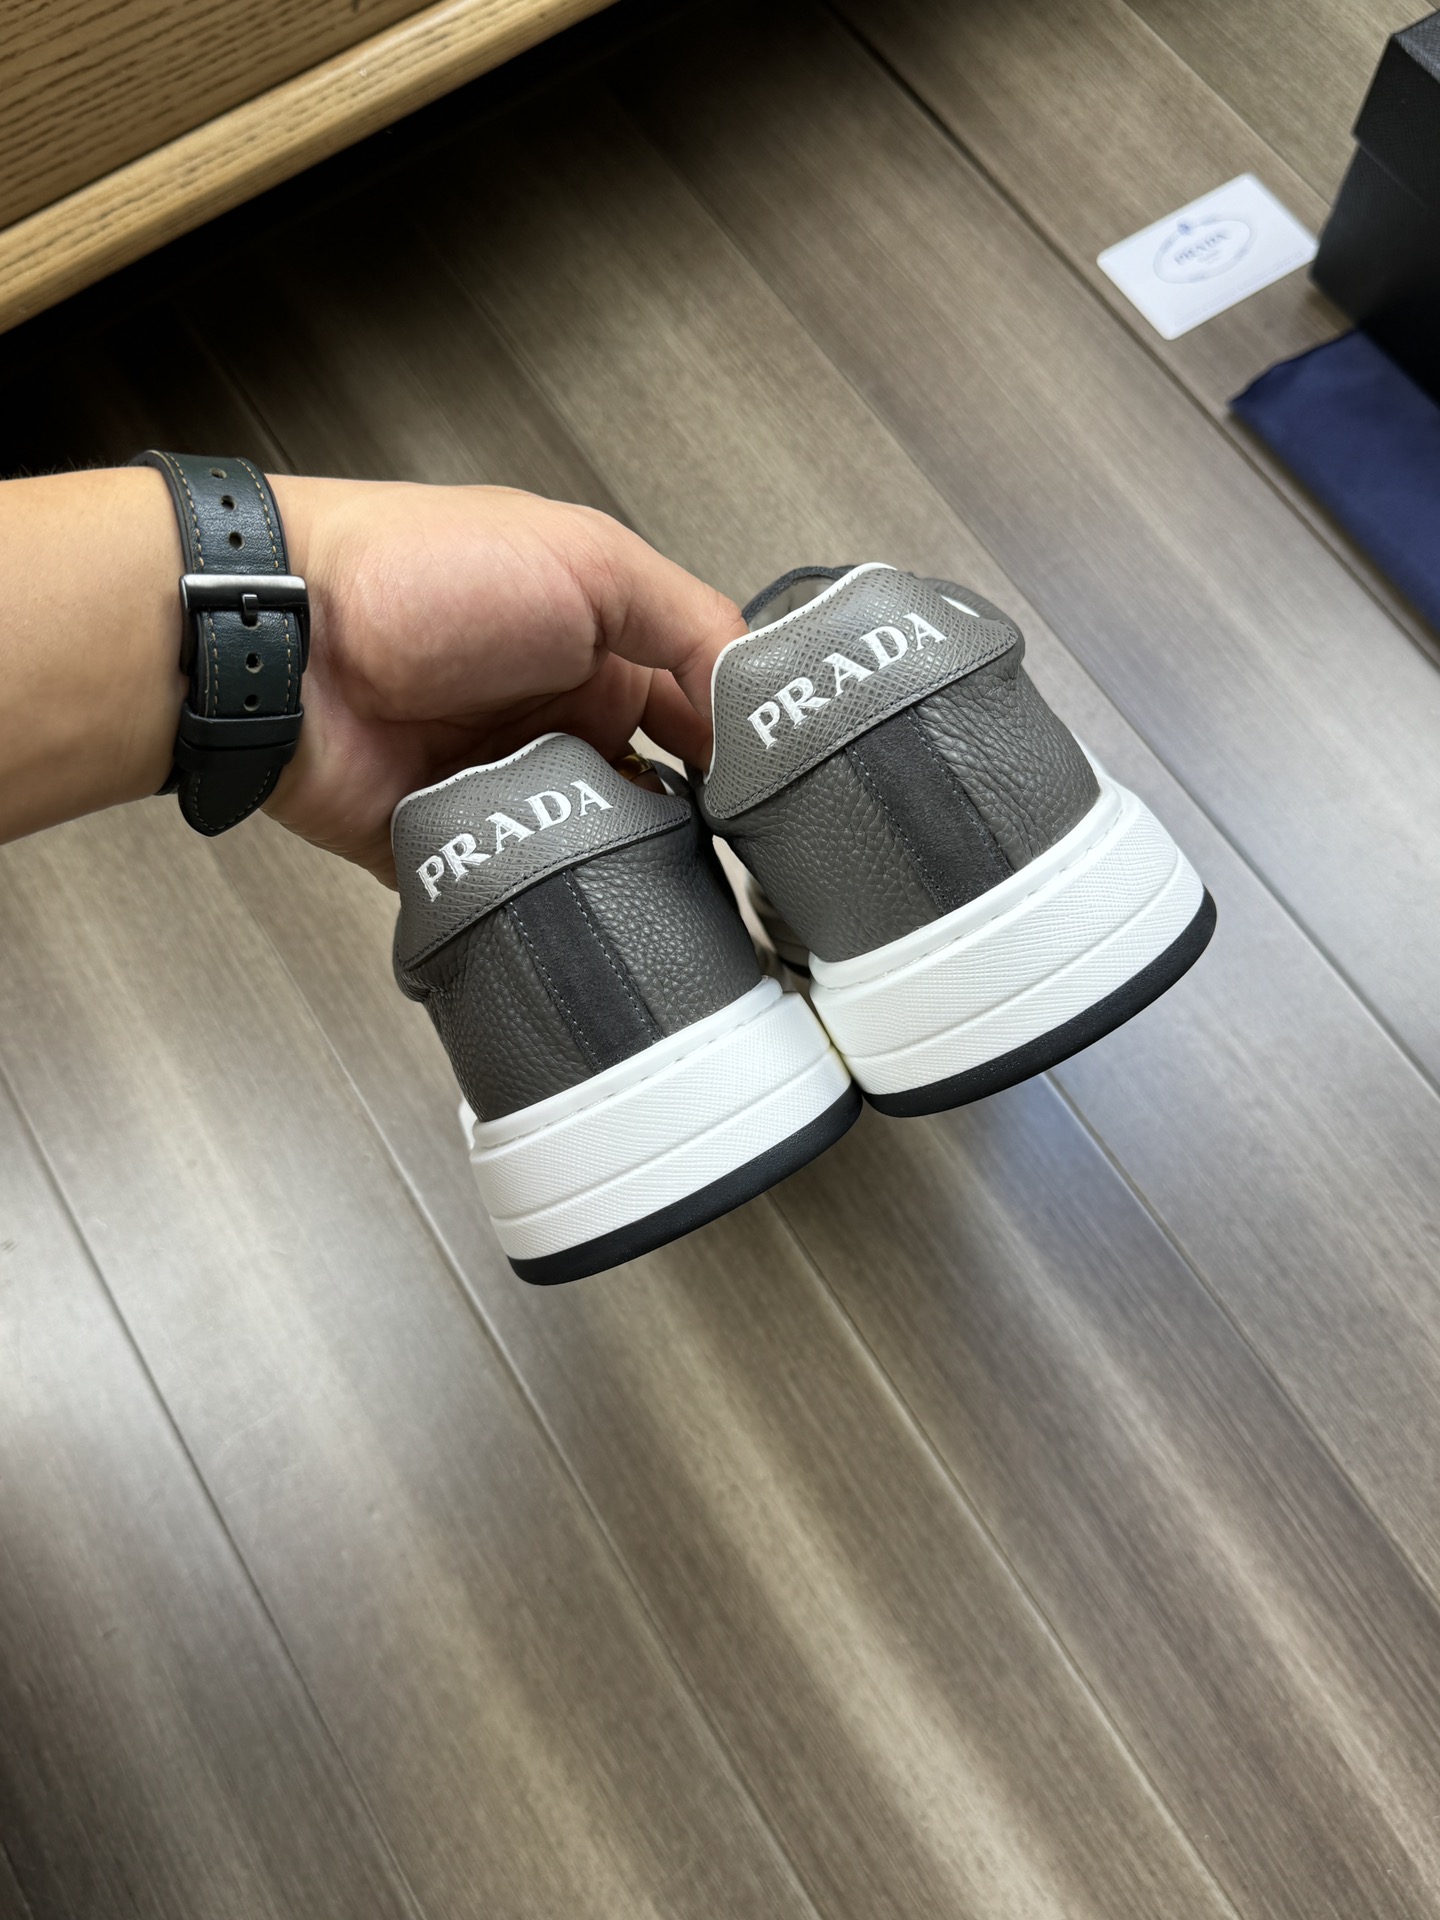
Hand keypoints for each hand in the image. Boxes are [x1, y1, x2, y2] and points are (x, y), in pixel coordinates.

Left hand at [269, 477, 744, 883]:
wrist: (284, 641)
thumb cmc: (420, 574)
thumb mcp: (589, 563)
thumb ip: (689, 624)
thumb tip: (761, 696)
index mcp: (596, 650)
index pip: (698, 714)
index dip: (741, 754)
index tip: (778, 799)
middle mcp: (556, 722)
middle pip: (654, 799)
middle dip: (686, 829)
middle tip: (722, 859)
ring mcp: (502, 788)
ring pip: (592, 856)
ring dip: (616, 865)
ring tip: (643, 877)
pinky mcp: (450, 848)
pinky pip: (511, 895)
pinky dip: (538, 903)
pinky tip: (569, 906)